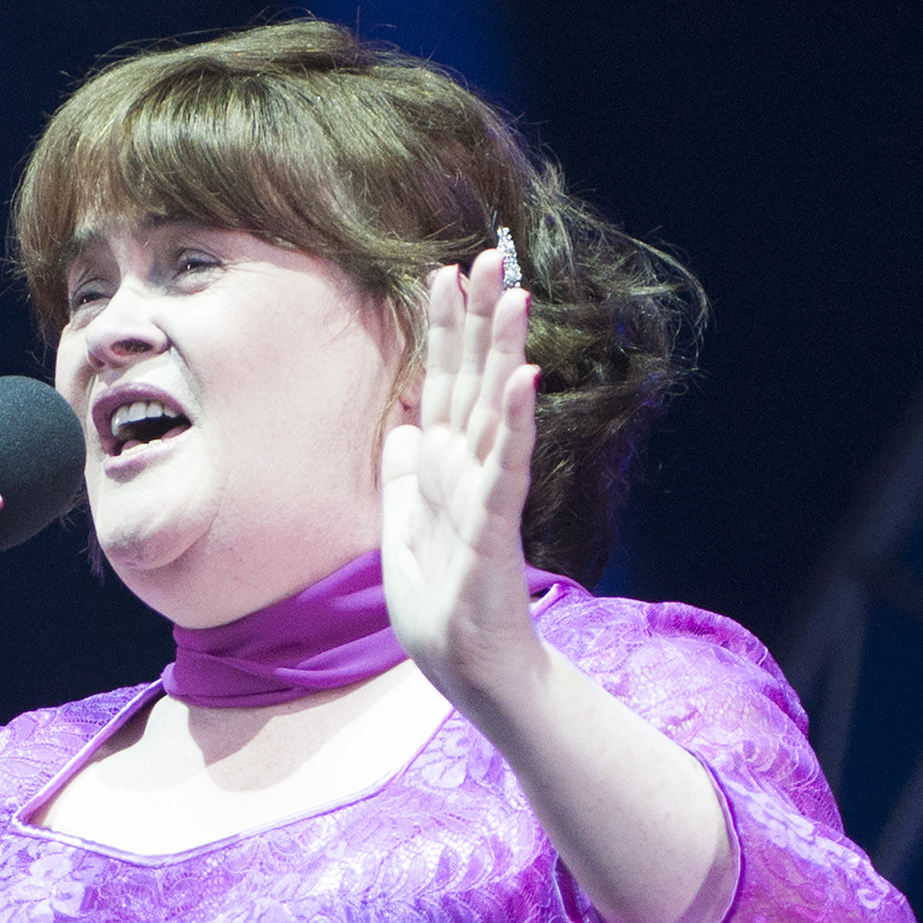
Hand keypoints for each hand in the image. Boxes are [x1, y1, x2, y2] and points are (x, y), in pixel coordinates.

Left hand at [380, 248, 545, 712]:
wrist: (468, 667)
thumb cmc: (440, 604)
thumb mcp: (403, 526)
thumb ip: (404, 473)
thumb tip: (398, 425)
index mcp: (444, 468)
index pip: (442, 384)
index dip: (443, 331)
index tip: (444, 274)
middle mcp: (469, 469)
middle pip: (474, 380)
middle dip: (479, 319)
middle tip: (490, 256)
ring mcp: (486, 494)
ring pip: (495, 409)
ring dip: (503, 351)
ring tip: (514, 296)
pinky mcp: (495, 526)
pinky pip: (505, 466)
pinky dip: (514, 421)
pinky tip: (523, 378)